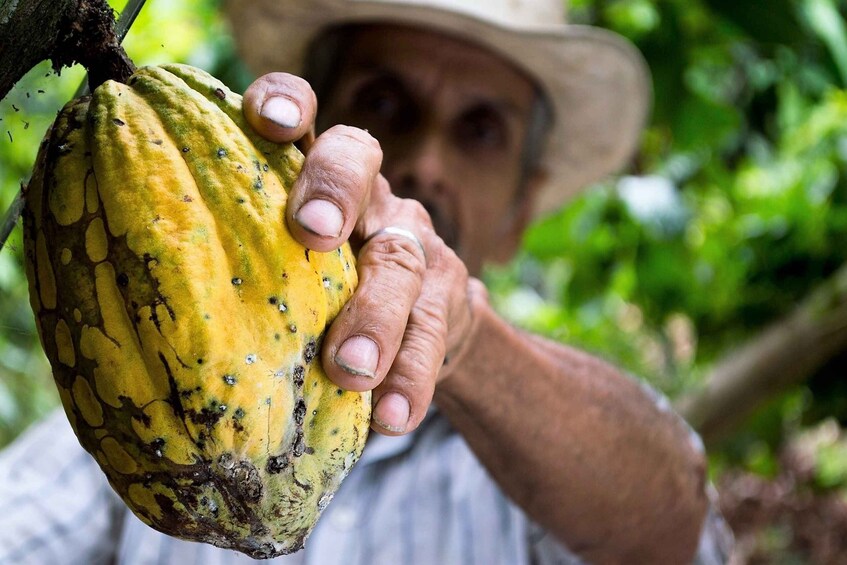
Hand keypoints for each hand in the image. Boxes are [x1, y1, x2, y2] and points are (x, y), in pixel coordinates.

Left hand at [243, 73, 480, 434]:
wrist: (422, 327)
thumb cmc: (321, 295)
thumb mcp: (283, 267)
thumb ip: (240, 262)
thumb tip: (126, 309)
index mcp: (315, 177)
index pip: (305, 115)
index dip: (287, 102)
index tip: (266, 120)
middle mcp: (369, 196)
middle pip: (359, 162)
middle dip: (334, 190)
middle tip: (312, 232)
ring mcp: (414, 243)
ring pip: (401, 261)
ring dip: (376, 316)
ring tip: (351, 370)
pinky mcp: (447, 299)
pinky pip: (433, 334)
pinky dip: (411, 377)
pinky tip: (392, 417)